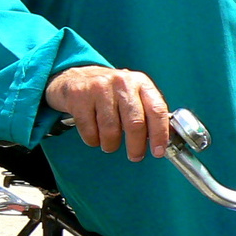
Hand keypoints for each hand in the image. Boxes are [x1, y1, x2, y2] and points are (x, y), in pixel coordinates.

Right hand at [44, 66, 169, 160]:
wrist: (76, 78)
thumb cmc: (111, 92)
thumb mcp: (134, 94)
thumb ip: (147, 113)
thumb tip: (160, 142)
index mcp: (141, 83)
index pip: (157, 110)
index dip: (160, 134)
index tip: (158, 151)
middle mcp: (122, 83)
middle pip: (135, 123)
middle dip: (136, 146)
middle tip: (135, 156)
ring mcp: (100, 88)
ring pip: (110, 130)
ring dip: (111, 144)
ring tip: (110, 144)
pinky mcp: (79, 97)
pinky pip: (89, 131)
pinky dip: (93, 140)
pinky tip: (95, 135)